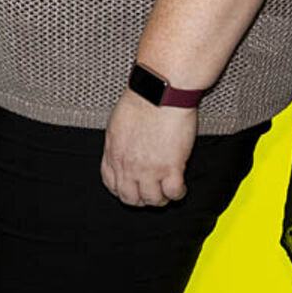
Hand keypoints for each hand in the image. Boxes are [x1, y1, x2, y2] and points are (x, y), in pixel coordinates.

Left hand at [100, 92, 197, 206]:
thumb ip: (119, 142)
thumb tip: (124, 149)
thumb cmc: (143, 99)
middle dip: (140, 199)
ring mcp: (149, 169)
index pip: (111, 184)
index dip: (121, 190)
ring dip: (160, 198)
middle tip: (150, 192)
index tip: (131, 188)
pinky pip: (173, 193)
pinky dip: (178, 193)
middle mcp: (129, 165)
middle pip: (130, 198)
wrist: (160, 92)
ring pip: (152, 200)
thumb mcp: (118, 122)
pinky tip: (180, 186)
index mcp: (114, 152)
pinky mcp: (171, 167)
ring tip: (166, 190)